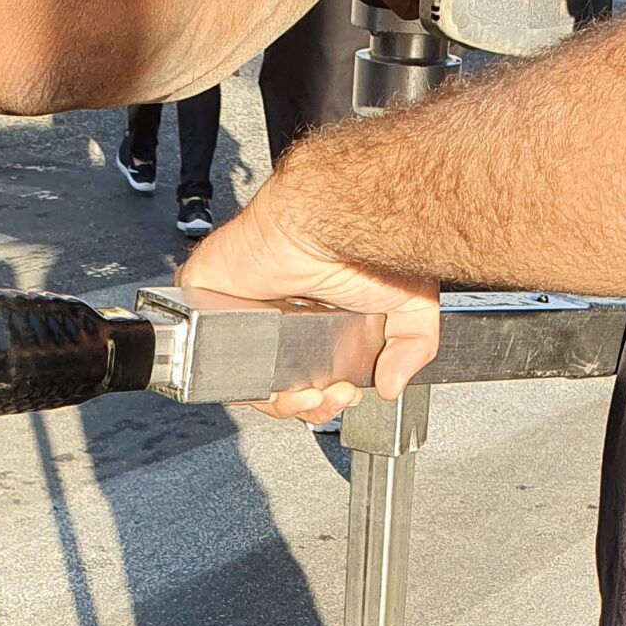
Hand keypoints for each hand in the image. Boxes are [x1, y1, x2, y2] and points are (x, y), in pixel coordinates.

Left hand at [177, 175, 441, 422]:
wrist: (326, 221)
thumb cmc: (362, 244)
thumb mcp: (410, 302)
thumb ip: (413, 345)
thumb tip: (394, 385)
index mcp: (318, 319)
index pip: (314, 374)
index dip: (329, 397)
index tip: (345, 396)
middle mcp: (281, 317)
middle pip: (284, 385)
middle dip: (313, 405)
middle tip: (334, 397)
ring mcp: (245, 312)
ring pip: (253, 381)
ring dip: (286, 404)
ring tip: (312, 395)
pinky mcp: (212, 304)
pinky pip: (216, 360)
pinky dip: (248, 385)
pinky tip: (279, 386)